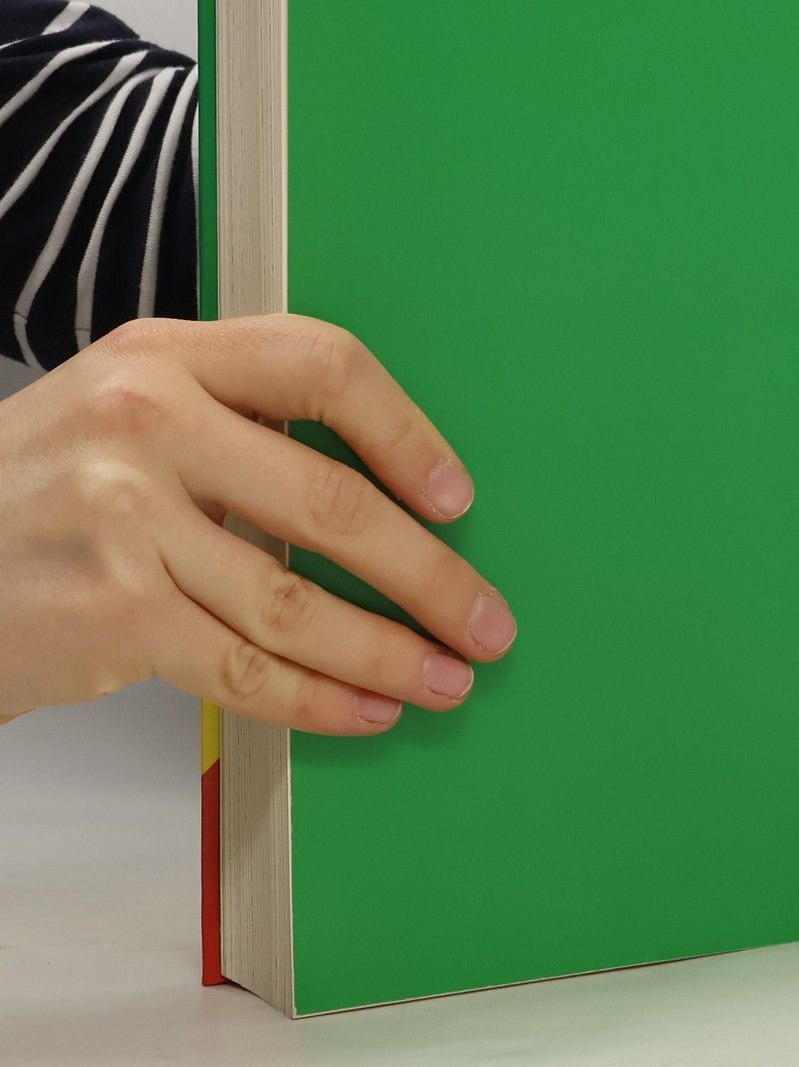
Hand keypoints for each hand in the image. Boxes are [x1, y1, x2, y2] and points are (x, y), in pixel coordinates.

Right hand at [0, 316, 514, 733]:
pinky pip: (246, 668)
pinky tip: (366, 710)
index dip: (406, 434)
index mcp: (168, 356)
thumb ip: (238, 418)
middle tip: (486, 621)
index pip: (323, 367)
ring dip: (391, 652)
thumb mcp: (125, 407)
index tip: (458, 497)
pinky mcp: (110, 614)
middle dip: (431, 576)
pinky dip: (320, 698)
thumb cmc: (42, 489)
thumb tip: (394, 494)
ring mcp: (123, 520)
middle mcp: (146, 425)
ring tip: (445, 679)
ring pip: (298, 603)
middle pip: (333, 503)